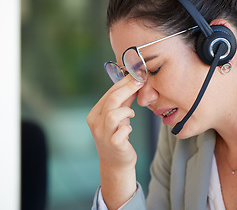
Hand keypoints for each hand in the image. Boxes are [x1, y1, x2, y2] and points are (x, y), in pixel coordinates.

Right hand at [87, 75, 143, 208]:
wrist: (116, 163)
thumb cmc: (118, 136)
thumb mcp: (119, 117)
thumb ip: (125, 102)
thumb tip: (135, 83)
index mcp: (95, 114)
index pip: (109, 93)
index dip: (124, 82)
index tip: (137, 74)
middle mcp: (95, 123)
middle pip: (112, 100)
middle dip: (128, 88)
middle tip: (141, 82)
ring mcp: (103, 135)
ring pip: (114, 114)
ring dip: (127, 111)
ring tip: (131, 114)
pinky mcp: (113, 145)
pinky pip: (122, 131)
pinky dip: (128, 128)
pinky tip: (128, 131)